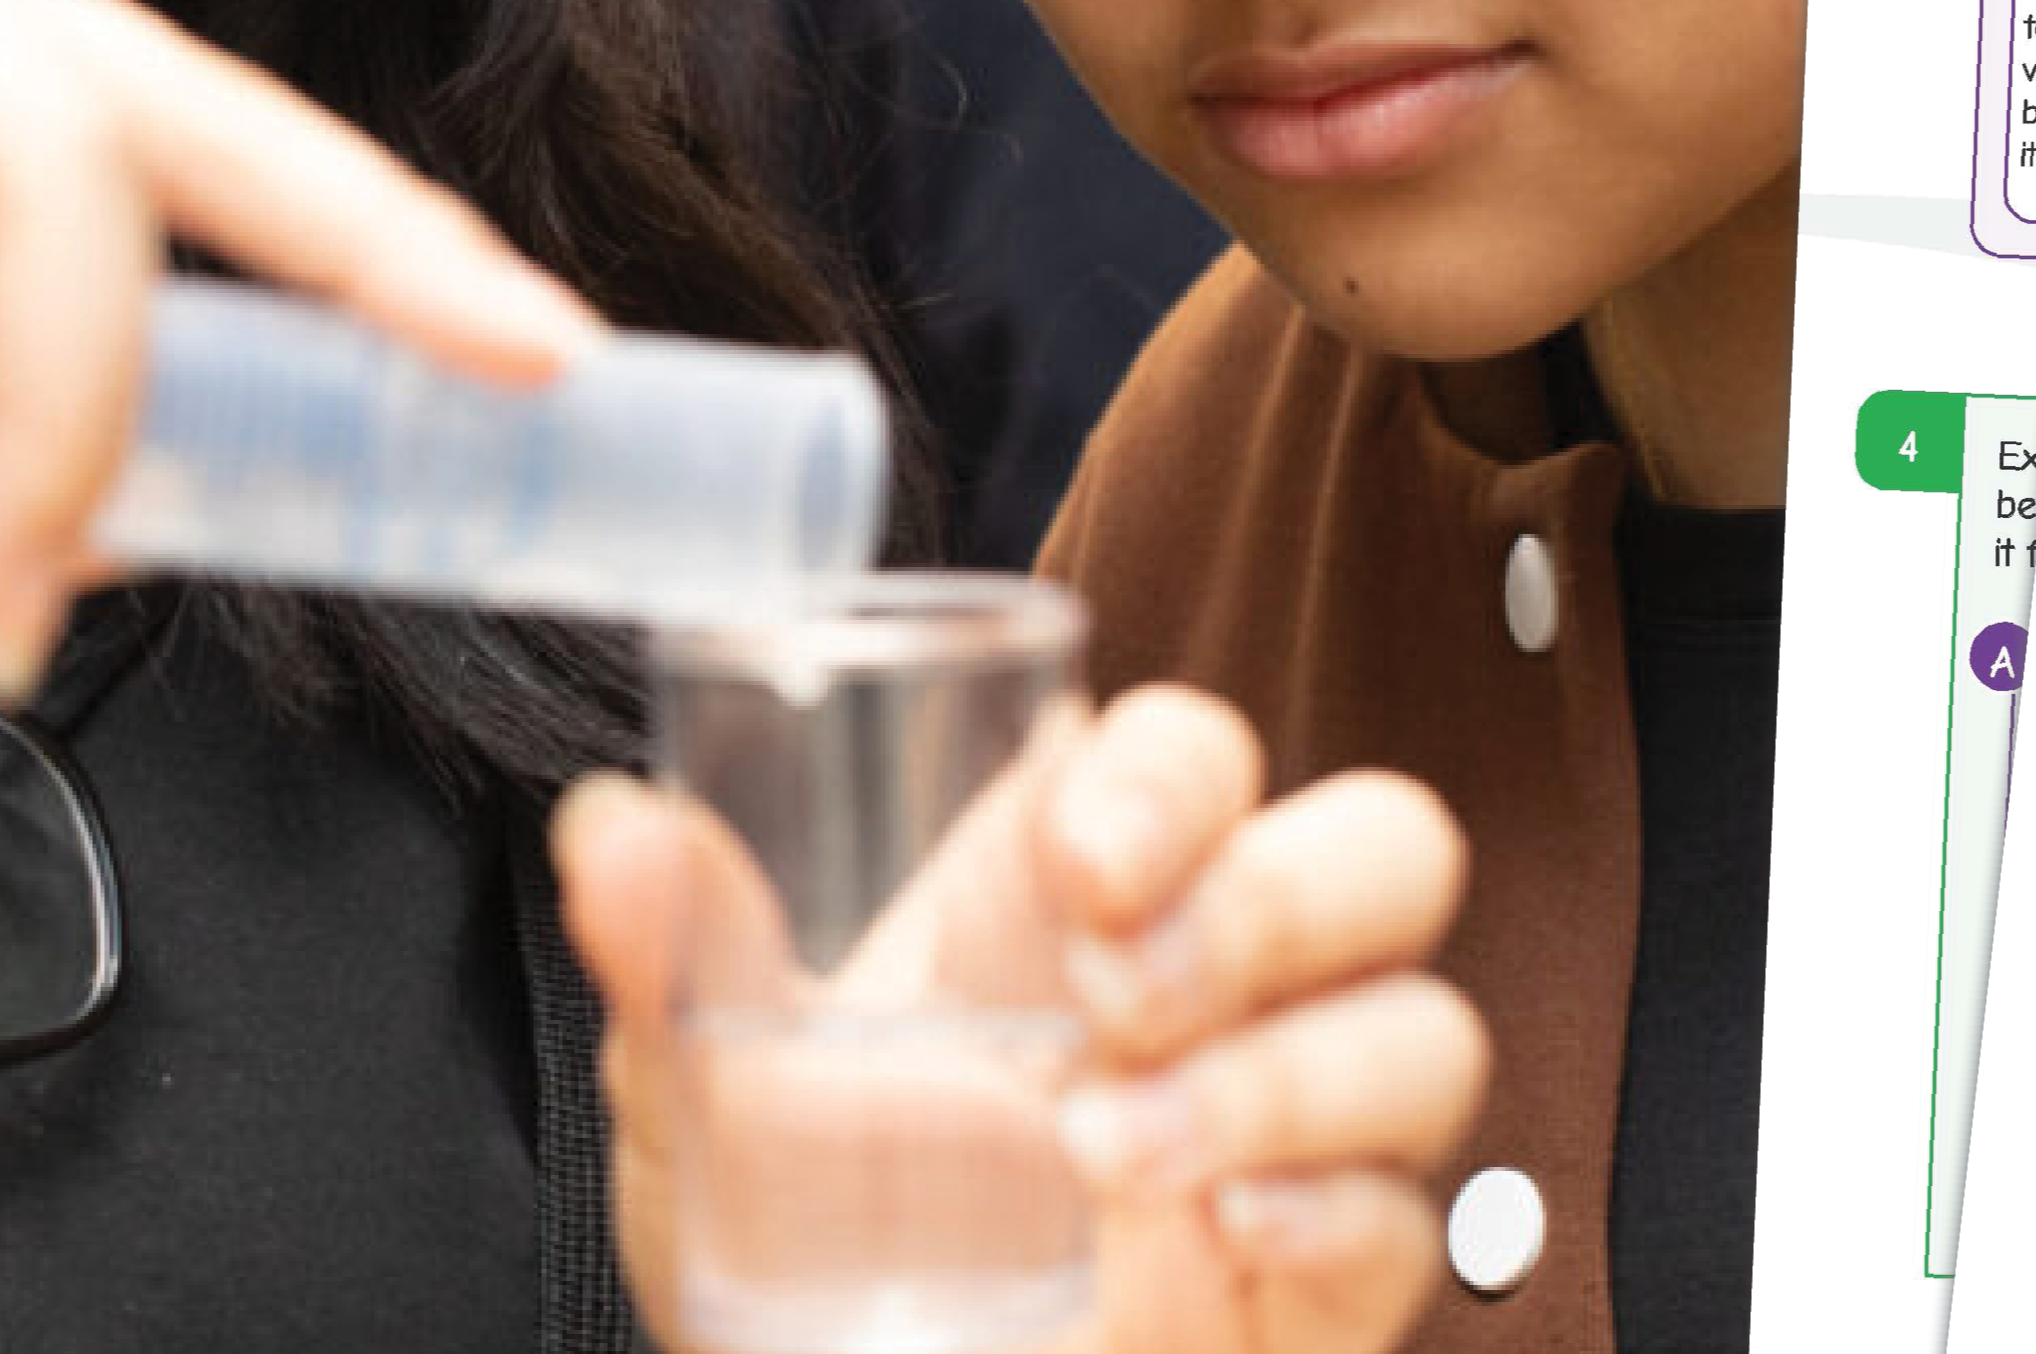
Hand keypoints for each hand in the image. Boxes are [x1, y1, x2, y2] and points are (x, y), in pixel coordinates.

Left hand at [560, 683, 1482, 1353]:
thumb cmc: (798, 1254)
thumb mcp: (707, 1109)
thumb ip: (675, 968)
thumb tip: (610, 832)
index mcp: (1069, 902)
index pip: (1198, 753)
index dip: (1178, 775)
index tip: (1082, 860)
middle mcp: (1209, 992)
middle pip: (1382, 848)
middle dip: (1277, 900)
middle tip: (1121, 995)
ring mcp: (1287, 1135)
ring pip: (1425, 1028)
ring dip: (1289, 1076)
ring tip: (1116, 1151)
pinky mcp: (1329, 1282)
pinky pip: (1414, 1218)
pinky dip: (1334, 1214)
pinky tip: (1222, 1240)